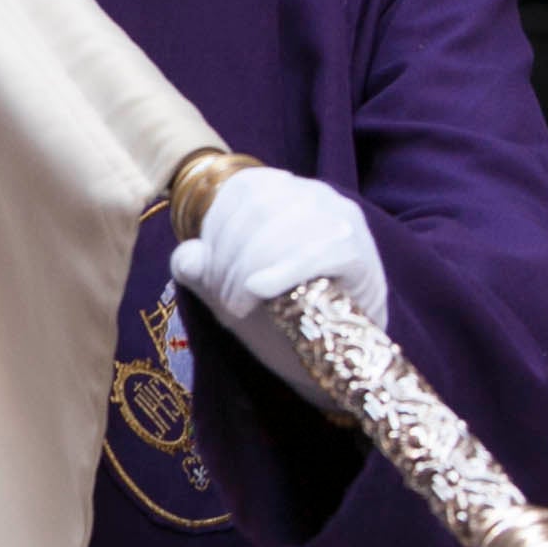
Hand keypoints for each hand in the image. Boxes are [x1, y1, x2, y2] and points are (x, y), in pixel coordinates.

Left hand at [167, 165, 387, 403]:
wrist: (335, 357)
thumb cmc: (282, 316)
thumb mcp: (231, 291)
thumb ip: (203, 271)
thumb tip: (187, 257)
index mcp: (285, 191)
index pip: (242, 189)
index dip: (216, 228)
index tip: (209, 274)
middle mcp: (316, 195)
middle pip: (257, 209)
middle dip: (228, 258)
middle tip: (223, 300)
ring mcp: (342, 221)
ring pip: (282, 229)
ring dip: (247, 271)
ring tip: (238, 308)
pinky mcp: (360, 253)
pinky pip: (316, 252)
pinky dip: (281, 272)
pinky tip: (261, 292)